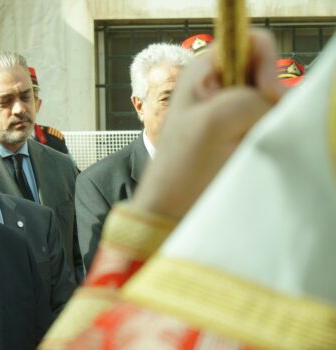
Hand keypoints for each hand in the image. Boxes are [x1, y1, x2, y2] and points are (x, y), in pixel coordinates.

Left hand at [133, 29, 284, 219]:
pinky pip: (266, 126)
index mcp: (203, 72)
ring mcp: (229, 112)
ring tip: (246, 145)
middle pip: (265, 75)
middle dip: (269, 99)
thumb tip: (272, 106)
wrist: (172, 209)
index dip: (267, 64)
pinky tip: (249, 154)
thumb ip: (249, 99)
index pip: (251, 44)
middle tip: (255, 127)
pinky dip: (266, 137)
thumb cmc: (180, 167)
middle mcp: (218, 87)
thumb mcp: (212, 122)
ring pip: (269, 103)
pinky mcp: (238, 136)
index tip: (268, 94)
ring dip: (266, 122)